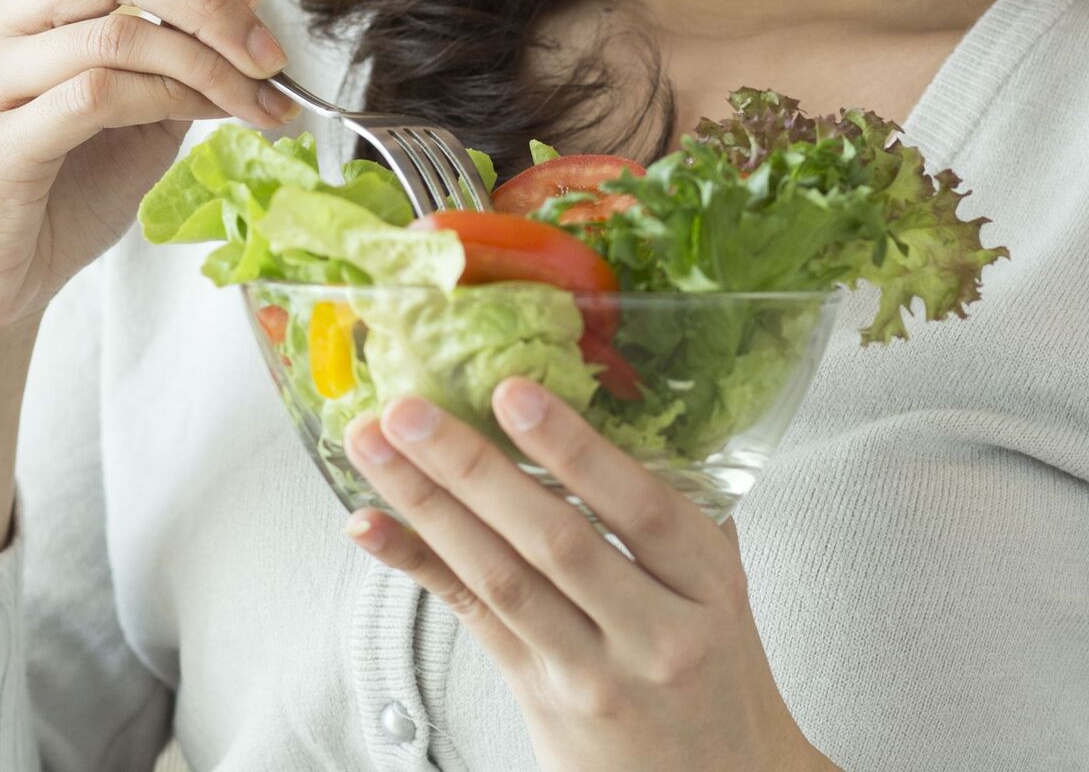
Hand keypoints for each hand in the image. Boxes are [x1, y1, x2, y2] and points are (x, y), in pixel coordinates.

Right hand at [0, 0, 294, 347]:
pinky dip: (168, 100)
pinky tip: (207, 120)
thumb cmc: (62, 190)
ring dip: (206, 65)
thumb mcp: (143, 102)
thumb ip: (181, 32)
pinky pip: (97, 95)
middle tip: (267, 54)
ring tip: (256, 104)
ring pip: (116, 30)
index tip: (249, 10)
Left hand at [341, 378, 841, 771]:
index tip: (514, 392)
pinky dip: (417, 565)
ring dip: (426, 505)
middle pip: (554, 542)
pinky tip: (371, 526)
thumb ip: (669, 507)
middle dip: (472, 468)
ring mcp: (591, 673)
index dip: (576, 449)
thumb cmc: (714, 666)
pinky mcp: (541, 696)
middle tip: (410, 410)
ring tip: (373, 448)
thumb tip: (603, 400)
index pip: (642, 510)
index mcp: (708, 586)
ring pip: (500, 579)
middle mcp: (653, 634)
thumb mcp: (717, 585)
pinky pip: (471, 619)